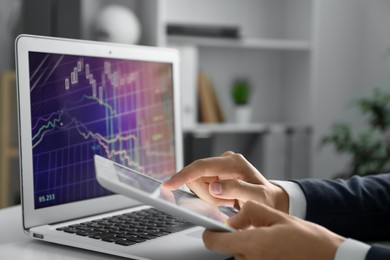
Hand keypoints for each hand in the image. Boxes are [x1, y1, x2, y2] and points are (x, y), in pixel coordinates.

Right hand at [163, 151, 288, 212]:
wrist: (269, 199)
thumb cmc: (266, 198)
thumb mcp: (258, 197)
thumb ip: (237, 189)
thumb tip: (215, 186)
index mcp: (233, 162)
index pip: (202, 166)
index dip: (184, 175)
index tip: (169, 184)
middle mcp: (223, 160)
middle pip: (196, 178)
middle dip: (206, 195)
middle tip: (226, 202)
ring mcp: (218, 167)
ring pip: (196, 184)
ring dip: (208, 198)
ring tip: (228, 201)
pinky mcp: (214, 174)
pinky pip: (201, 187)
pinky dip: (209, 197)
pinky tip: (224, 199)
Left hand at [203, 201, 344, 259]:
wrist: (332, 259)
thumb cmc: (309, 240)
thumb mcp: (278, 216)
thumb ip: (250, 213)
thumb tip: (231, 220)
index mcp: (253, 244)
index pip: (214, 242)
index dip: (211, 234)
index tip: (215, 229)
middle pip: (229, 250)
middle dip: (238, 239)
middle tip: (258, 232)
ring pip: (241, 258)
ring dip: (249, 250)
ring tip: (271, 244)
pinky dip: (257, 257)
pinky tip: (274, 252)